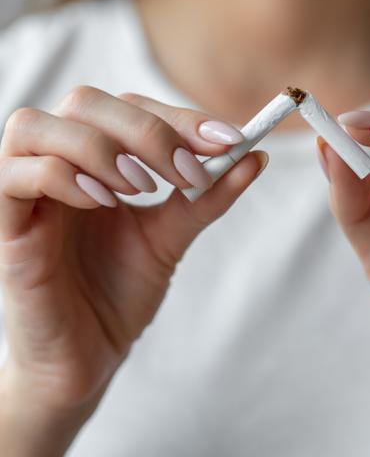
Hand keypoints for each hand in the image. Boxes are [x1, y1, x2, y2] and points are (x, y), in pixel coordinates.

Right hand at [0, 86, 265, 456]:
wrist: (88, 355)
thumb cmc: (122, 290)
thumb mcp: (174, 234)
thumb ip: (208, 194)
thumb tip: (258, 156)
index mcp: (96, 159)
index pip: (130, 106)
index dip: (180, 116)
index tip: (229, 141)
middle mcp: (57, 163)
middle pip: (85, 102)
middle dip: (146, 130)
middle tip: (186, 172)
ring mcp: (24, 192)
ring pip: (35, 125)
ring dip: (101, 148)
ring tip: (141, 188)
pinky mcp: (5, 227)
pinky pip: (14, 175)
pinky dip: (63, 176)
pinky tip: (104, 203)